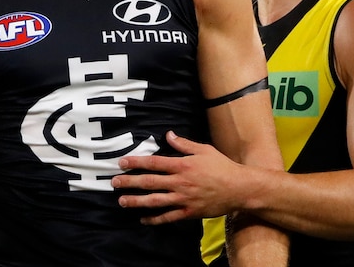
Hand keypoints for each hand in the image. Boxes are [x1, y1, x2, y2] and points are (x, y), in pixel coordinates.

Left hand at [112, 130, 242, 223]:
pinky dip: (155, 219)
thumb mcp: (204, 150)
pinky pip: (168, 217)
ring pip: (155, 201)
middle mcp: (180, 182)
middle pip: (149, 182)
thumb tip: (168, 135)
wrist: (239, 188)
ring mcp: (183, 199)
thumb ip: (184, 144)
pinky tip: (143, 218)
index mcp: (182, 165)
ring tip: (122, 201)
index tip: (122, 163)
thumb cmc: (222, 166)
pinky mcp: (189, 212)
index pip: (154, 163)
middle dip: (130, 182)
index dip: (136, 162)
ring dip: (137, 201)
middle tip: (114, 182)